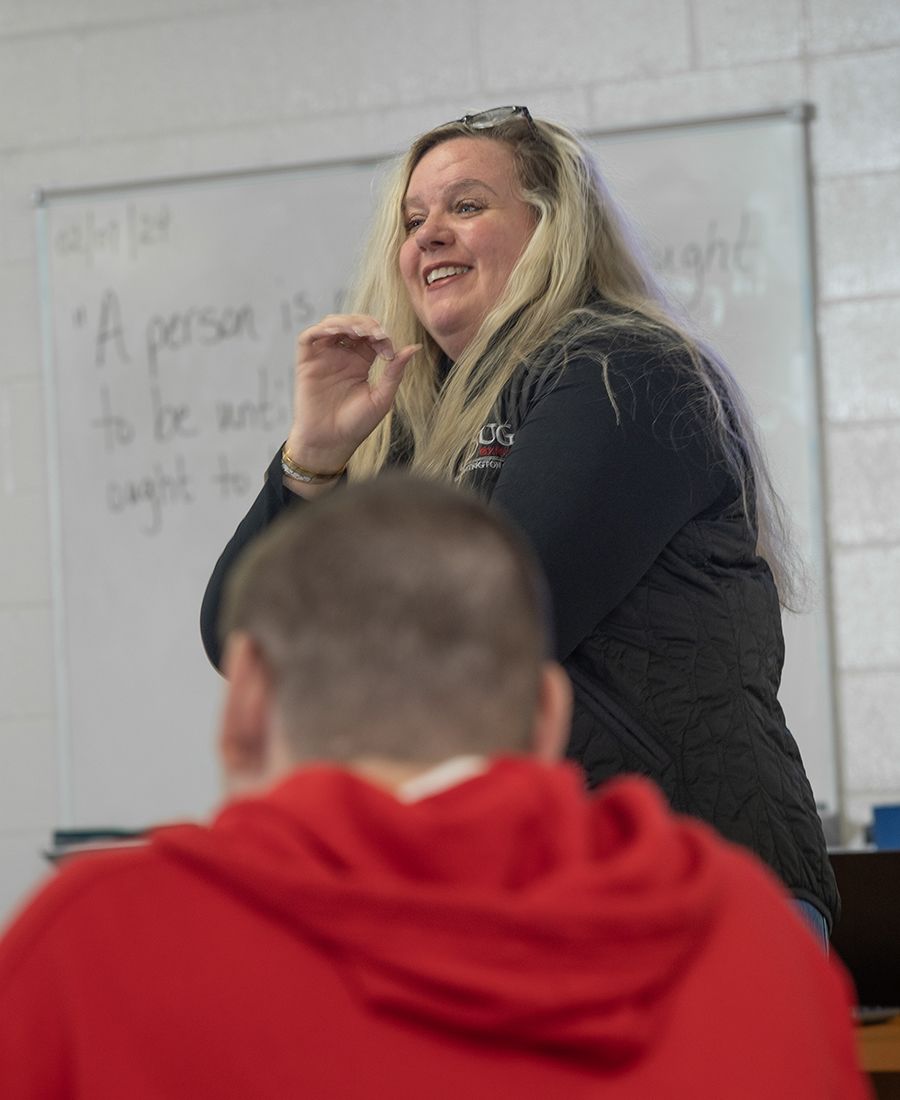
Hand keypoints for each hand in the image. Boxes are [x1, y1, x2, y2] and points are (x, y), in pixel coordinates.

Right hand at [285, 314, 420, 478]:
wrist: (331, 443)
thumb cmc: (356, 425)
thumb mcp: (381, 398)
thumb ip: (395, 372)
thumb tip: (415, 347)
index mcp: (360, 362)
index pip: (371, 336)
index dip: (381, 336)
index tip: (388, 352)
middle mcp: (341, 356)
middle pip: (352, 324)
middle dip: (366, 324)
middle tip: (376, 334)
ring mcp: (323, 357)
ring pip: (332, 325)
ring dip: (346, 322)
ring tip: (359, 332)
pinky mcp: (306, 362)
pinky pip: (310, 337)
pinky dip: (322, 329)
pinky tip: (336, 332)